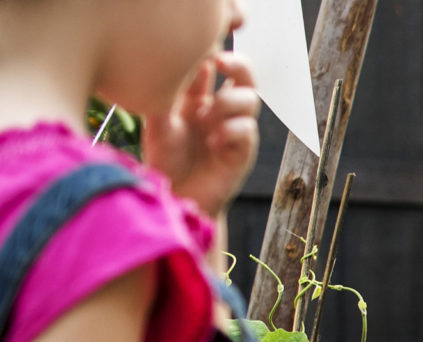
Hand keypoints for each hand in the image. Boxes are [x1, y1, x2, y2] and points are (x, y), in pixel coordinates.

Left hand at [143, 52, 261, 219]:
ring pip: (250, 99)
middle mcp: (218, 111)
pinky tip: (213, 142)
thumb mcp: (157, 123)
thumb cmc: (164, 161)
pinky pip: (248, 131)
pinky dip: (231, 131)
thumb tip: (167, 64)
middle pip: (243, 76)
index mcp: (196, 99)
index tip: (202, 47)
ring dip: (229, 102)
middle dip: (238, 64)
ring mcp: (233, 130)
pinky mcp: (242, 153)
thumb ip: (164, 95)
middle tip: (221, 60)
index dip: (213, 51)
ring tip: (206, 117)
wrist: (176, 197)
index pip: (212, 66)